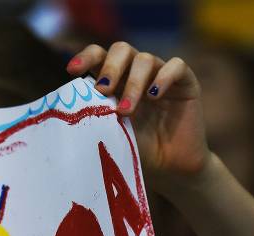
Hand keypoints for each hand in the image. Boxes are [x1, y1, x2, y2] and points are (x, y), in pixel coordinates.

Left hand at [66, 43, 209, 187]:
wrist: (171, 168)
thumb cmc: (138, 150)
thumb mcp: (111, 134)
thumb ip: (96, 118)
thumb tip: (68, 115)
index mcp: (115, 81)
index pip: (99, 56)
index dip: (86, 57)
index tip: (72, 70)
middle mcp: (136, 73)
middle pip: (121, 50)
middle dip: (110, 67)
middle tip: (103, 90)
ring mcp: (160, 75)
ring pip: (145, 59)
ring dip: (133, 84)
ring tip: (126, 111)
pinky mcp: (185, 82)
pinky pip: (176, 66)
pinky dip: (164, 77)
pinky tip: (155, 96)